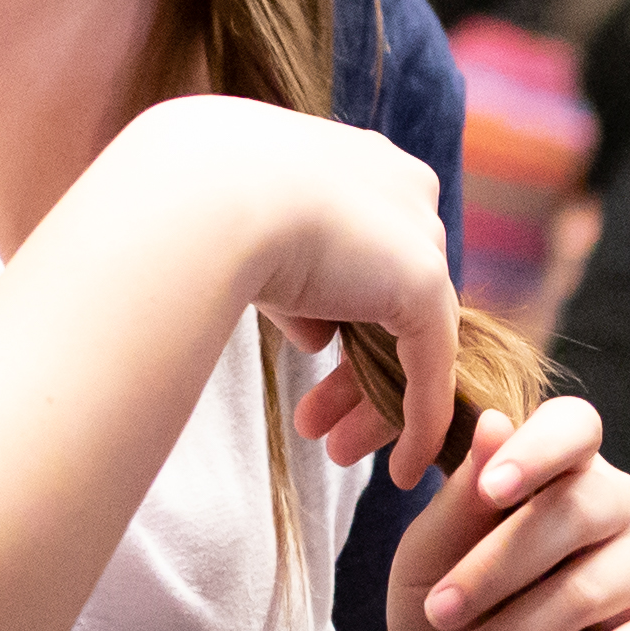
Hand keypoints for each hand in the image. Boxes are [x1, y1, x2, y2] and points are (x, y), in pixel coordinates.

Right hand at [117, 95, 459, 485]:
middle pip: (392, 300)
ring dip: (375, 403)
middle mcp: (400, 186)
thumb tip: (318, 333)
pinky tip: (404, 470)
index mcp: (357, 160)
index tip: (310, 362)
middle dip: (356, 372)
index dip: (340, 317)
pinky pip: (431, 368)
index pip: (367, 254)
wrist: (200, 196)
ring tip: (338, 453)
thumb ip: (298, 284)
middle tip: (318, 424)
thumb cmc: (198, 206)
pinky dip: (419, 422)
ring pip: (412, 337)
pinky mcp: (422, 283)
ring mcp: (417, 233)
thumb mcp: (250, 238)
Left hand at [390, 397, 629, 630]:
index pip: (576, 427)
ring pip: (588, 592)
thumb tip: (495, 422)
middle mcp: (614, 510)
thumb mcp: (428, 555)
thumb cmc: (439, 613)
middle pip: (581, 509)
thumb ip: (460, 495)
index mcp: (559, 469)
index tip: (490, 491)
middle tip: (438, 613)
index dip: (539, 451)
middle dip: (497, 568)